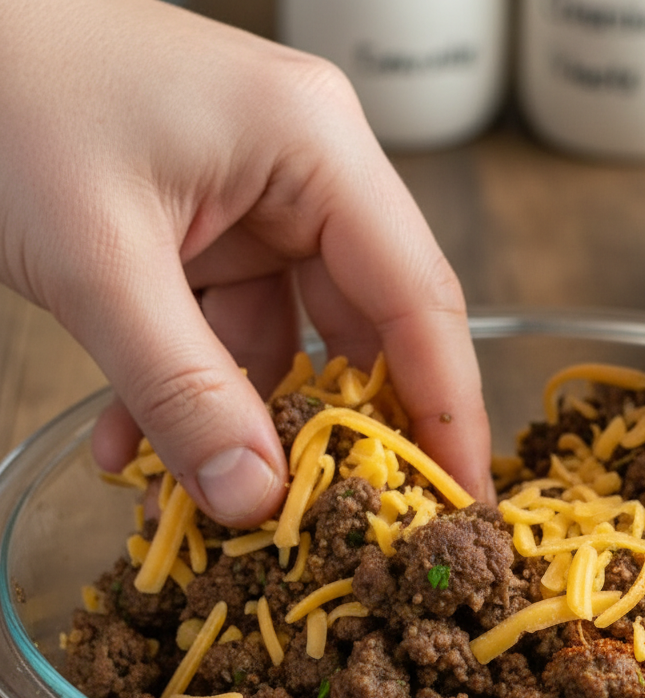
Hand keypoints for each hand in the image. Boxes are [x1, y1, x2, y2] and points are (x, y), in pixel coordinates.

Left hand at [0, 0, 493, 526]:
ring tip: (212, 501)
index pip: (417, 297)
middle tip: (357, 520)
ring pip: (294, 338)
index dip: (448, 408)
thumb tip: (253, 500)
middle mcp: (309, 172)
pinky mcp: (213, 229)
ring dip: (248, 421)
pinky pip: (228, 330)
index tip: (464, 498)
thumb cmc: (3, 96)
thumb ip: (180, 388)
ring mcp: (260, 201)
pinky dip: (192, 391)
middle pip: (370, 322)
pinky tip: (133, 446)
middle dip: (351, 428)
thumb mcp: (97, 259)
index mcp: (317, 147)